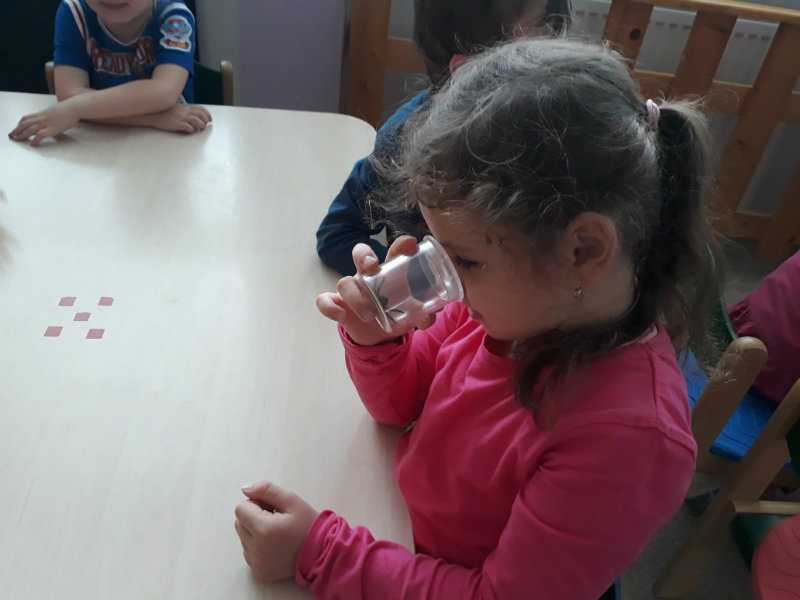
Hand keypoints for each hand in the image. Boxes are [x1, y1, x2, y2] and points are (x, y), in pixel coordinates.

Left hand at [8, 102, 79, 145]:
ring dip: (22, 135)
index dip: (19, 124)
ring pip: (30, 129)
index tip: (16, 129)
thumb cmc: (69, 108)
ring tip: (17, 140)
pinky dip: (35, 140)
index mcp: (42, 113)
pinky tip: (33, 144)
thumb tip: (52, 119)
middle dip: (17, 130)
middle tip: (11, 136)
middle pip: (25, 124)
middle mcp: (42, 118)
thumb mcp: (56, 111)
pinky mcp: (53, 129)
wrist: (75, 106)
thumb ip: (51, 115)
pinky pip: (41, 135)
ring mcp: (47, 123)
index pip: (26, 118)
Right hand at [150, 104, 211, 132]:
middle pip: (200, 114)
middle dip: (206, 120)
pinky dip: (191, 129)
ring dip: (201, 125)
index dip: (207, 114)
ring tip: (202, 128)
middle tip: (206, 125)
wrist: (154, 114)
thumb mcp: (178, 109)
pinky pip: (187, 127)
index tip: (210, 119)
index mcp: (186, 108)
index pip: (200, 109)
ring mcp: (181, 117)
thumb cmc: (166, 113)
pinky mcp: (176, 124)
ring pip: (196, 120)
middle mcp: (185, 112)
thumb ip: (187, 111)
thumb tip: (196, 118)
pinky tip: (192, 131)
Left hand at [234, 481, 318, 582]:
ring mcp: (256, 563)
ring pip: (243, 538)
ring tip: (277, 533)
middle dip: (253, 518)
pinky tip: (275, 546)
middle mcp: (256, 549)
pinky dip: (258, 547)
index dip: (256, 504)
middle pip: (239, 523)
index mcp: (263, 529)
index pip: (241, 509)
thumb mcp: (292, 500)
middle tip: (275, 519)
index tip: (272, 508)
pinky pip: (249, 553)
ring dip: (255, 532)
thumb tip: (245, 489)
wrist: (321, 553)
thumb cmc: (308, 525)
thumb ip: (266, 490)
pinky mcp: (259, 572)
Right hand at [316, 236, 434, 345]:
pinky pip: (325, 300)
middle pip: (360, 254)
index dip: (400, 245)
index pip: (392, 252)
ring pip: (344, 282)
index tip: (410, 244)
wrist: (378, 335)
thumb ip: (422, 314)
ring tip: (369, 314)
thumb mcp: (411, 313)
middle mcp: (367, 276)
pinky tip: (341, 316)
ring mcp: (351, 290)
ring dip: (355, 297)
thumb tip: (428, 318)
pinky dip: (330, 307)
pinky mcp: (338, 305)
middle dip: (364, 255)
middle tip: (372, 266)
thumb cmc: (395, 313)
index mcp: (388, 272)